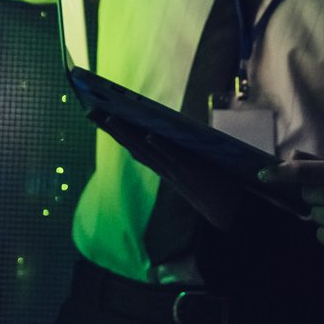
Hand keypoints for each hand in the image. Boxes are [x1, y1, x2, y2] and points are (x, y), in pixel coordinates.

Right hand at [97, 115, 243, 231]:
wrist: (232, 212)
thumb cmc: (214, 186)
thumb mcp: (191, 168)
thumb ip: (176, 154)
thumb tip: (160, 130)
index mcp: (164, 167)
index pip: (136, 147)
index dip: (117, 132)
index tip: (98, 116)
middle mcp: (165, 169)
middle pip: (134, 146)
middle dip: (112, 129)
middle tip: (92, 111)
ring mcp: (176, 171)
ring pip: (148, 151)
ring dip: (129, 135)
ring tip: (110, 117)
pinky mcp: (193, 172)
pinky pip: (174, 158)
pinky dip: (161, 148)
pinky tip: (149, 135)